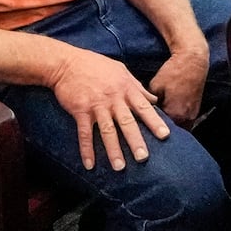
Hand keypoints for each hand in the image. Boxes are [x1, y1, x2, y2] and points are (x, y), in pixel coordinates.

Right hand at [50, 47, 166, 170]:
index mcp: (125, 88)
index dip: (154, 121)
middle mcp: (113, 98)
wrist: (66, 62)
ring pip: (107, 131)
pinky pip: (84, 133)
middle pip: (126, 122)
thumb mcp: (120, 70)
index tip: (165, 135)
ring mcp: (96, 105)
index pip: (143, 107)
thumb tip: (154, 100)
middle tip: (143, 158)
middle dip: (135, 141)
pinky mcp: (80, 110)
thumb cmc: (95, 65)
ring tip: (119, 167)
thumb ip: (137, 86)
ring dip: (113, 150)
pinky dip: (86, 150)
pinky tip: (89, 164)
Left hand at [147, 45, 209, 126]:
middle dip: (160, 129)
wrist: (192, 61)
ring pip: (179, 127)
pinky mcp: (196, 110)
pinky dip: (177, 120)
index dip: (150, 128)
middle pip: (171, 131)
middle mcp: (187, 118)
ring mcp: (193, 115)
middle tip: (149, 125)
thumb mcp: (155, 86)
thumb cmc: (173, 72)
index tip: (142, 126)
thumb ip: (149, 102)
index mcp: (175, 114)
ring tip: (159, 119)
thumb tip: (142, 111)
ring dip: (170, 125)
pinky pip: (185, 121)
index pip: (160, 129)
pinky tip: (169, 113)